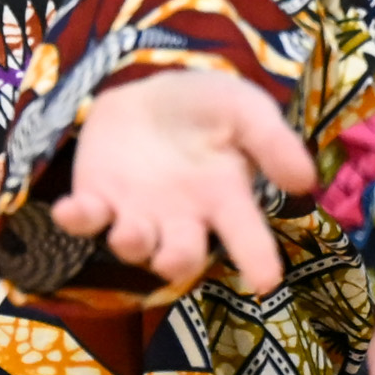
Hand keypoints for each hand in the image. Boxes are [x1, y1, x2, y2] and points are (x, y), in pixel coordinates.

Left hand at [50, 67, 317, 299]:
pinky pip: (84, 219)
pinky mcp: (97, 197)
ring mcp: (136, 212)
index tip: (267, 282)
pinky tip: (70, 210)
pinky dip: (77, 218)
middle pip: (181, 255)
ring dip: (130, 243)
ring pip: (132, 245)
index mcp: (224, 198)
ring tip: (129, 234)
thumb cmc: (206, 109)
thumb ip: (272, 142)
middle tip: (176, 257)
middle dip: (177, 261)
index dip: (257, 260)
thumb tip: (303, 181)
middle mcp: (181, 218)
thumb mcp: (245, 109)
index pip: (246, 236)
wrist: (151, 93)